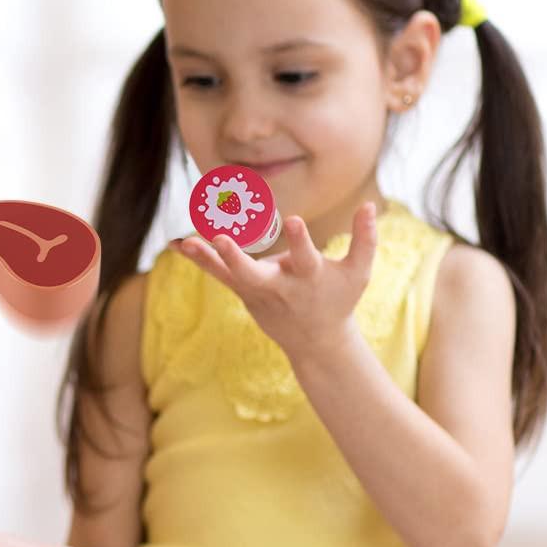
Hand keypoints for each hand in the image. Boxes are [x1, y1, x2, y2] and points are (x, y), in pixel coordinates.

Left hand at [175, 202, 377, 362]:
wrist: (314, 340)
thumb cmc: (338, 300)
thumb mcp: (359, 273)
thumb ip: (365, 240)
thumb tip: (370, 205)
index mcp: (310, 278)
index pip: (305, 258)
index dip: (301, 240)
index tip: (295, 219)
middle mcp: (279, 286)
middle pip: (254, 273)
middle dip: (236, 258)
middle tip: (221, 239)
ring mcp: (256, 290)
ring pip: (228, 274)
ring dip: (207, 258)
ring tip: (185, 242)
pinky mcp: (242, 291)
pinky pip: (217, 273)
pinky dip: (198, 258)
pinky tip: (176, 243)